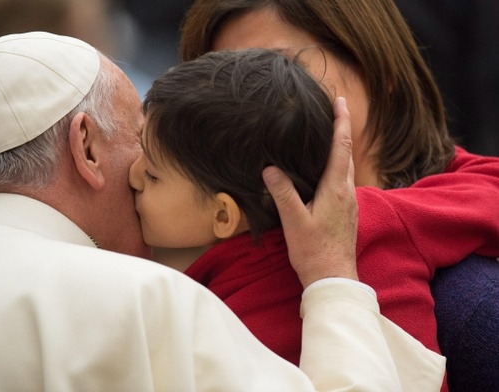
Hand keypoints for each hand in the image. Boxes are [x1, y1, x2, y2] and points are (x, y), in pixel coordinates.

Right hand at [263, 97, 357, 286]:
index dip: (341, 122)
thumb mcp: (294, 222)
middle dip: (343, 129)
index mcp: (336, 189)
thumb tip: (270, 169)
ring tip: (330, 134)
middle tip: (335, 109)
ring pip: (348, 167)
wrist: (334, 278)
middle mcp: (347, 192)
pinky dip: (339, 165)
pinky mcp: (346, 213)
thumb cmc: (314, 252)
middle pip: (348, 153)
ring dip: (342, 147)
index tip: (339, 100)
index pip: (342, 147)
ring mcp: (349, 203)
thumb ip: (284, 194)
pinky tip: (327, 170)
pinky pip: (344, 180)